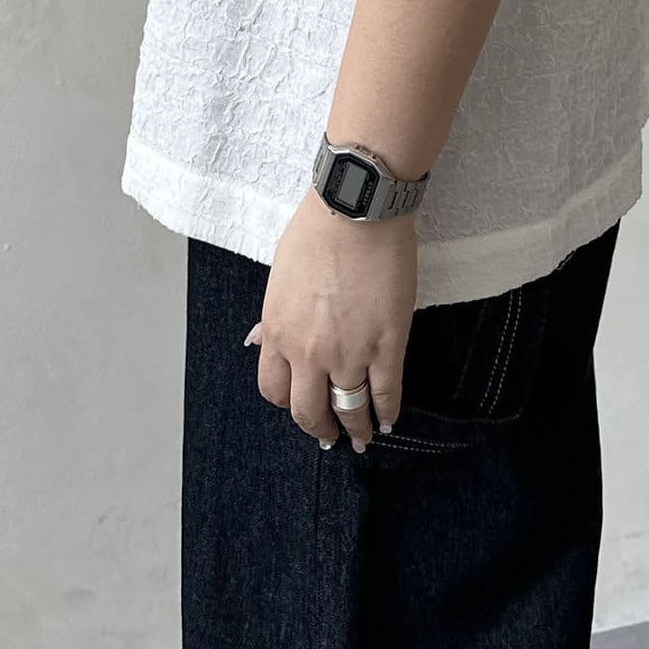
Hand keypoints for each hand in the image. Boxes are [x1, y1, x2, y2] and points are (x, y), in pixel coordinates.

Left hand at [245, 186, 416, 451]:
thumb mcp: (278, 278)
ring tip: (362, 438)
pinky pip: (385, 392)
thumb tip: (259, 340)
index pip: (275, 391)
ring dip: (356, 428)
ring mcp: (349, 352)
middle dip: (321, 429)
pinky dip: (387, 411)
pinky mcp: (386, 344)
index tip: (302, 406)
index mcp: (277, 333)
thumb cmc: (316, 233)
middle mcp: (308, 352)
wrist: (356, 211)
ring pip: (350, 408)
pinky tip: (389, 419)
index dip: (290, 404)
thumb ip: (273, 318)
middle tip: (331, 435)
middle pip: (309, 411)